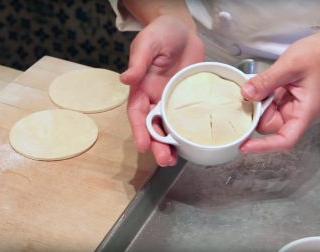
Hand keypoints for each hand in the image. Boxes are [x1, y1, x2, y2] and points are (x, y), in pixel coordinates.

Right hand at [121, 15, 203, 165]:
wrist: (184, 31)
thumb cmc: (161, 34)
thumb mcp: (147, 45)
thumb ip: (138, 62)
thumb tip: (126, 78)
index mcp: (141, 89)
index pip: (137, 113)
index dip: (139, 130)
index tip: (142, 146)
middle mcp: (155, 99)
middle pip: (153, 126)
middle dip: (157, 144)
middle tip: (165, 160)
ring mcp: (172, 101)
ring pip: (169, 127)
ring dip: (171, 144)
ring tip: (176, 160)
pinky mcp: (187, 100)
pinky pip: (187, 118)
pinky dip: (188, 132)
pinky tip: (193, 143)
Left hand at [240, 30, 319, 152]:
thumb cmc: (319, 55)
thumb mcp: (289, 66)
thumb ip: (267, 81)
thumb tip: (247, 94)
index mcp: (304, 112)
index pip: (284, 139)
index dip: (264, 146)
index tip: (245, 146)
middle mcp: (296, 112)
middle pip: (269, 127)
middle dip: (257, 114)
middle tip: (250, 95)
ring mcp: (288, 105)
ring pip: (264, 114)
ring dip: (256, 103)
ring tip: (258, 85)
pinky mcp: (282, 98)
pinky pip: (265, 103)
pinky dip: (259, 96)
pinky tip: (258, 84)